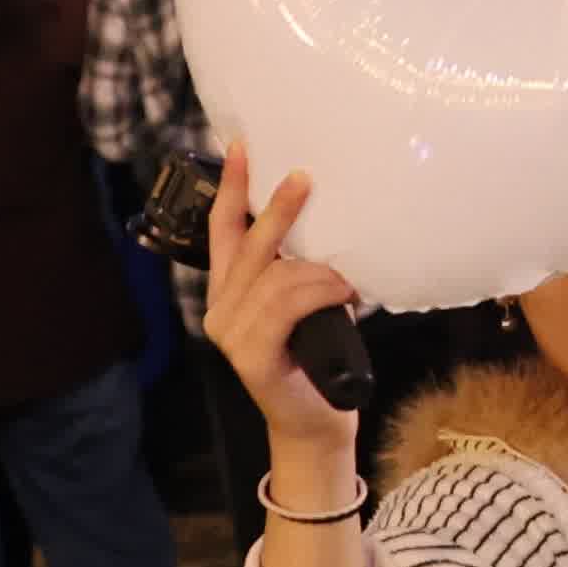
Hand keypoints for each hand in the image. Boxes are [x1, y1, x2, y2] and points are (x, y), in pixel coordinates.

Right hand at [200, 143, 365, 457]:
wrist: (316, 419)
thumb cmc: (316, 355)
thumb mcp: (307, 302)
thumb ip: (300, 268)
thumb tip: (330, 221)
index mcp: (228, 290)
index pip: (223, 231)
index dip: (232, 189)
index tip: (241, 147)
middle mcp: (220, 309)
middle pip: (248, 246)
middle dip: (275, 210)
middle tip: (303, 178)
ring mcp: (231, 334)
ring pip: (276, 277)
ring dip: (320, 271)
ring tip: (347, 281)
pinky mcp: (251, 356)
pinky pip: (287, 307)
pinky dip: (320, 293)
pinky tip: (344, 294)